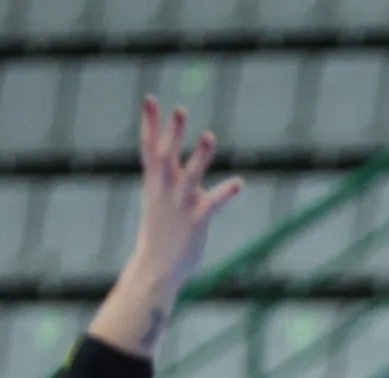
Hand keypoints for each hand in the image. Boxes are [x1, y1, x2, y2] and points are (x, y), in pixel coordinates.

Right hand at [122, 97, 244, 297]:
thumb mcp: (157, 199)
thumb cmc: (159, 232)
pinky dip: (226, 193)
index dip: (150, 123)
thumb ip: (166, 178)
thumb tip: (172, 162)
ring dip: (201, 156)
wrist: (156, 267)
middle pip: (167, 155)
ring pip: (191, 175)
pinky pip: (213, 203)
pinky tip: (239, 184)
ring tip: (209, 136)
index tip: (150, 99)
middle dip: (173, 132)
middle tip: (179, 108)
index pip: (149, 147)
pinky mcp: (196, 220)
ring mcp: (180, 204)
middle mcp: (165, 189)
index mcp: (154, 182)